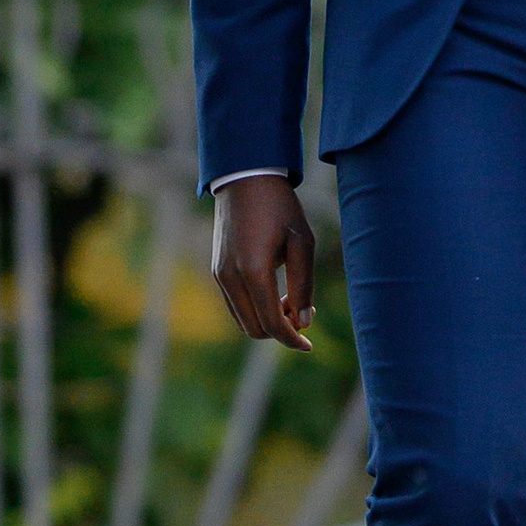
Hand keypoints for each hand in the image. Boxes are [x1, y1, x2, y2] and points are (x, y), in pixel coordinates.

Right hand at [211, 177, 318, 349]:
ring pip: (243, 320)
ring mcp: (219, 276)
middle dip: (281, 331)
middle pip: (255, 329)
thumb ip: (303, 284)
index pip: (271, 323)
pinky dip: (255, 310)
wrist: (245, 180)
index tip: (309, 345)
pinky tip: (275, 294)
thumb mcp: (301, 241)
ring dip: (267, 321)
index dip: (291, 339)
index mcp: (253, 271)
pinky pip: (236, 305)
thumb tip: (304, 322)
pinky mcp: (216, 271)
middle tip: (304, 312)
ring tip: (292, 300)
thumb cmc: (280, 207)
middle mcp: (230, 278)